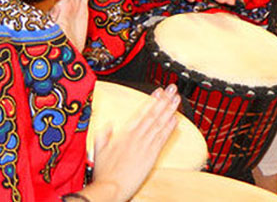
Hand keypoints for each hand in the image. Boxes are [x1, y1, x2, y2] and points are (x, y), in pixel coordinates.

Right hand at [89, 84, 180, 201]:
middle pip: (153, 115)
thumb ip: (103, 136)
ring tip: (177, 99)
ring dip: (170, 110)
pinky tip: (176, 119)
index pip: (141, 113)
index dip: (151, 101)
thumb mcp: (98, 150)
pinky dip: (170, 128)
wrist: (111, 188)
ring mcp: (146, 145)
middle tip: (173, 89)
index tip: (159, 91)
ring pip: (160, 123)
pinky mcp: (152, 155)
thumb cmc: (104, 172)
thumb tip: (108, 125)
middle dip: (164, 100)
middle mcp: (137, 137)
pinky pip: (163, 138)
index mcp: (124, 134)